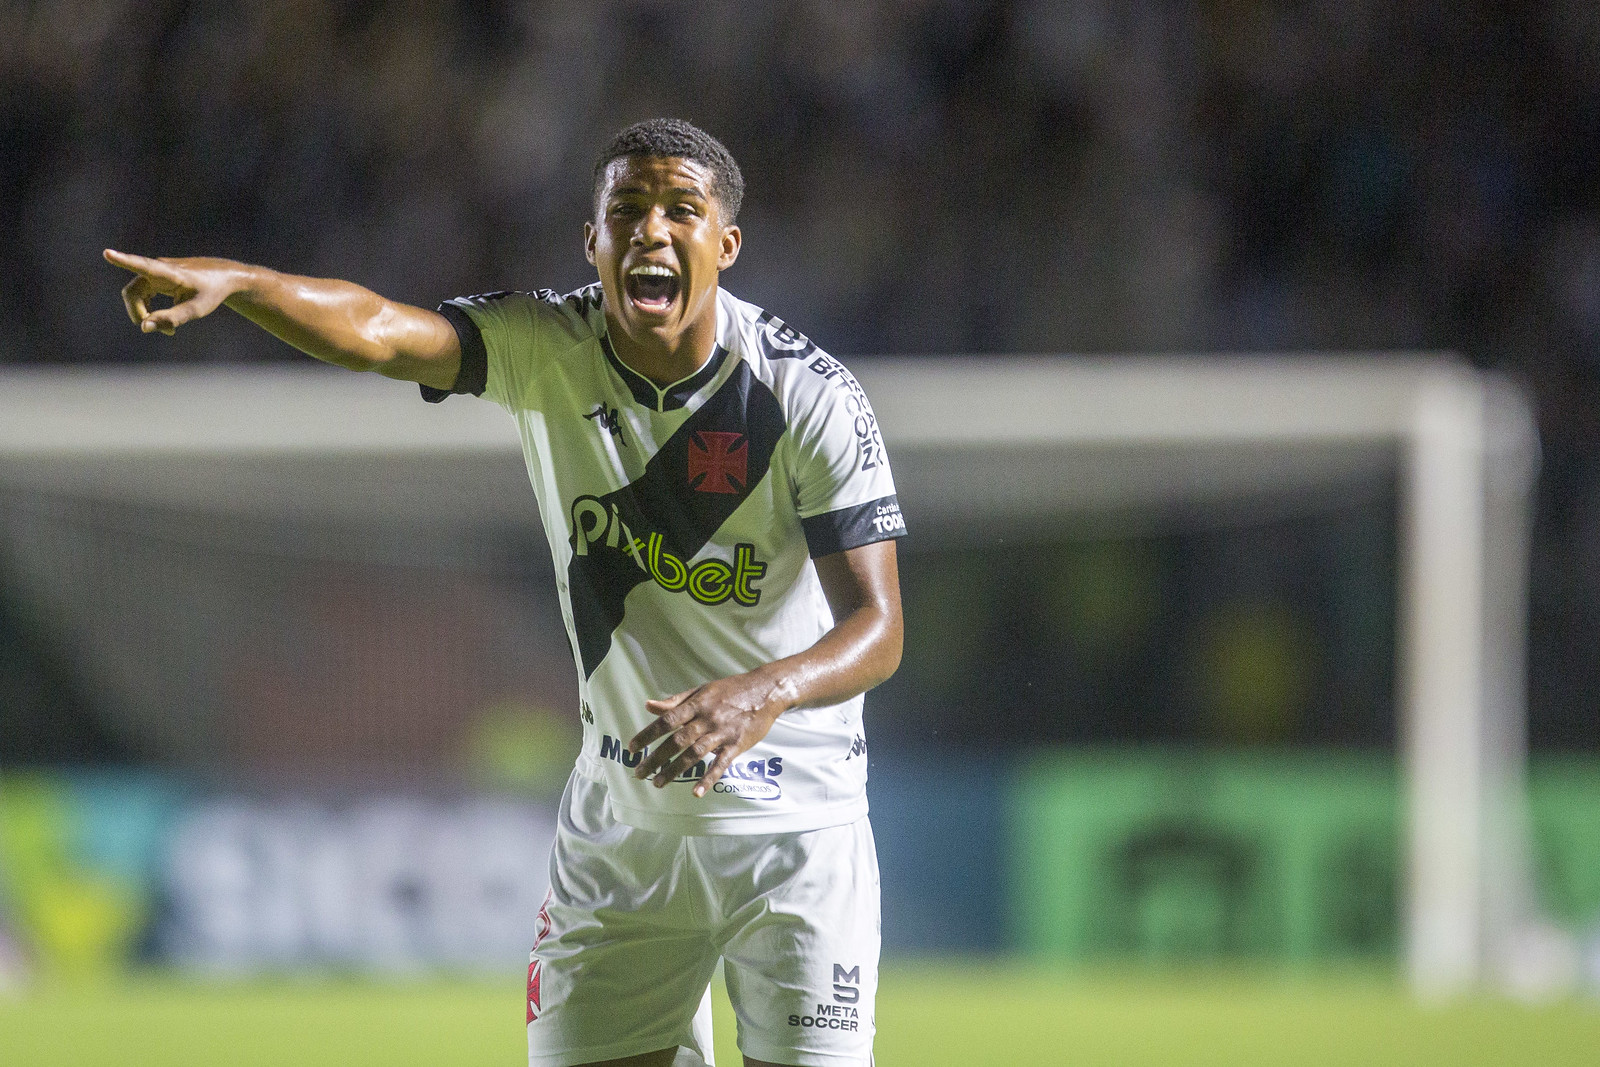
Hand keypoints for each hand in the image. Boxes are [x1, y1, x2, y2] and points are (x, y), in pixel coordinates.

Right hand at [104, 249, 242, 335]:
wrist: (223, 277)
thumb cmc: (211, 292)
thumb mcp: (195, 310)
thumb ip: (170, 318)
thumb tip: (143, 328)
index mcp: (169, 272)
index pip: (142, 265)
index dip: (123, 261)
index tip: (107, 253)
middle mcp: (158, 269)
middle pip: (133, 293)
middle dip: (140, 314)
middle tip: (162, 331)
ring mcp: (156, 273)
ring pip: (136, 295)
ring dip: (146, 314)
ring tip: (169, 330)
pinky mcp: (157, 278)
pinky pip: (143, 295)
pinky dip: (150, 310)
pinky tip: (166, 323)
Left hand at [627, 671, 792, 797]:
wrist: (765, 690)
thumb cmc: (730, 690)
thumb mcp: (701, 690)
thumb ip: (675, 701)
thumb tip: (648, 705)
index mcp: (697, 704)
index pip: (667, 720)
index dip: (648, 735)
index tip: (632, 748)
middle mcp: (707, 718)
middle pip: (677, 741)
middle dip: (656, 758)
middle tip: (639, 772)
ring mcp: (722, 732)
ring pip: (695, 753)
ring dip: (675, 769)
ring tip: (657, 783)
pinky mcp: (737, 744)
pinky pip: (721, 764)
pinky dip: (708, 778)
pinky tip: (696, 792)